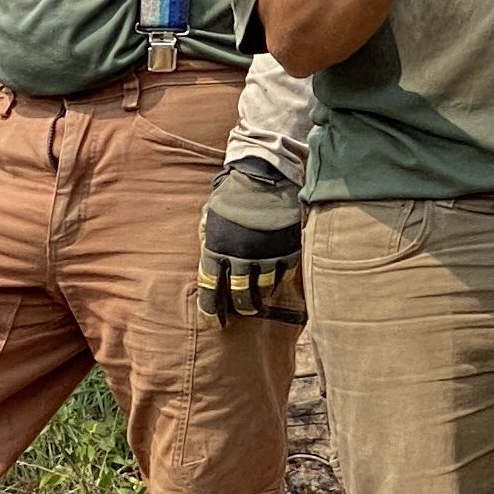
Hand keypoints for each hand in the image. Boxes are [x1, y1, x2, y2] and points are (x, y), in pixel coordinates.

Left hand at [194, 156, 303, 322]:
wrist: (266, 174)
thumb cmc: (234, 191)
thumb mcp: (212, 211)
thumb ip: (208, 233)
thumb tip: (205, 248)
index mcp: (217, 247)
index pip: (210, 286)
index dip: (210, 307)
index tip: (213, 319)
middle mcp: (240, 256)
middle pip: (238, 293)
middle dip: (240, 306)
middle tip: (242, 311)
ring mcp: (265, 254)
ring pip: (262, 289)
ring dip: (260, 297)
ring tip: (260, 299)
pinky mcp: (287, 250)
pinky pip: (284, 275)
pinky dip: (279, 281)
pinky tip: (276, 282)